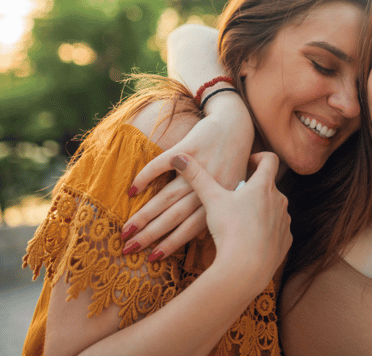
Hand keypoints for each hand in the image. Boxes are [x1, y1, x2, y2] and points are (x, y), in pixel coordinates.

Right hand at [122, 98, 253, 255]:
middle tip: (128, 249)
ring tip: (125, 229)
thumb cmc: (232, 161)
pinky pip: (162, 165)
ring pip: (166, 196)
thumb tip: (201, 238)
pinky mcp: (188, 147)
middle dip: (150, 234)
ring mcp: (198, 166)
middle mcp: (210, 185)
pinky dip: (146, 177)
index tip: (152, 258)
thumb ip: (217, 210)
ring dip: (144, 215)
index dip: (171, 243)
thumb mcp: (231, 188)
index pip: (191, 227)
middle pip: (174, 215)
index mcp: (221, 199)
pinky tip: (131, 191)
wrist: (235, 125)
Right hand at [171, 152, 291, 286]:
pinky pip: (277, 229)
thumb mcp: (211, 200)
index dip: (259, 157)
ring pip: (273, 208)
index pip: (270, 159)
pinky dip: (265, 230)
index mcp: (264, 186)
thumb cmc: (230, 230)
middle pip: (268, 186)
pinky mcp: (286, 240)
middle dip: (252, 189)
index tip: (247, 163)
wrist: (246, 268)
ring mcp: (285, 221)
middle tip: (233, 198)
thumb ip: (196, 176)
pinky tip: (250, 239)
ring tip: (239, 221)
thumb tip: (177, 156)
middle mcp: (280, 200)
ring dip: (259, 210)